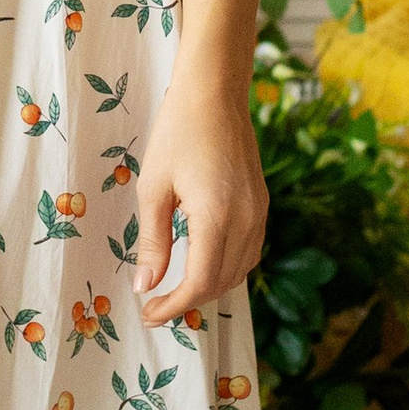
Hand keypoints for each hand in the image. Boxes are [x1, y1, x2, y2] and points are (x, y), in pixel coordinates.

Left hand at [133, 68, 264, 330]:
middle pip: (222, 283)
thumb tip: (146, 285)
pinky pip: (249, 252)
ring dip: (209, 287)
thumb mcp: (153, 188)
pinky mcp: (263, 205)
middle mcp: (247, 221)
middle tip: (154, 306)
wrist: (215, 94)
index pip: (201, 283)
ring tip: (175, 290)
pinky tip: (202, 264)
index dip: (174, 306)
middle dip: (188, 302)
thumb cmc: (177, 134)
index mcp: (216, 218)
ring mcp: (260, 213)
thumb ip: (152, 241)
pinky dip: (226, 268)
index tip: (149, 314)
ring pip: (240, 271)